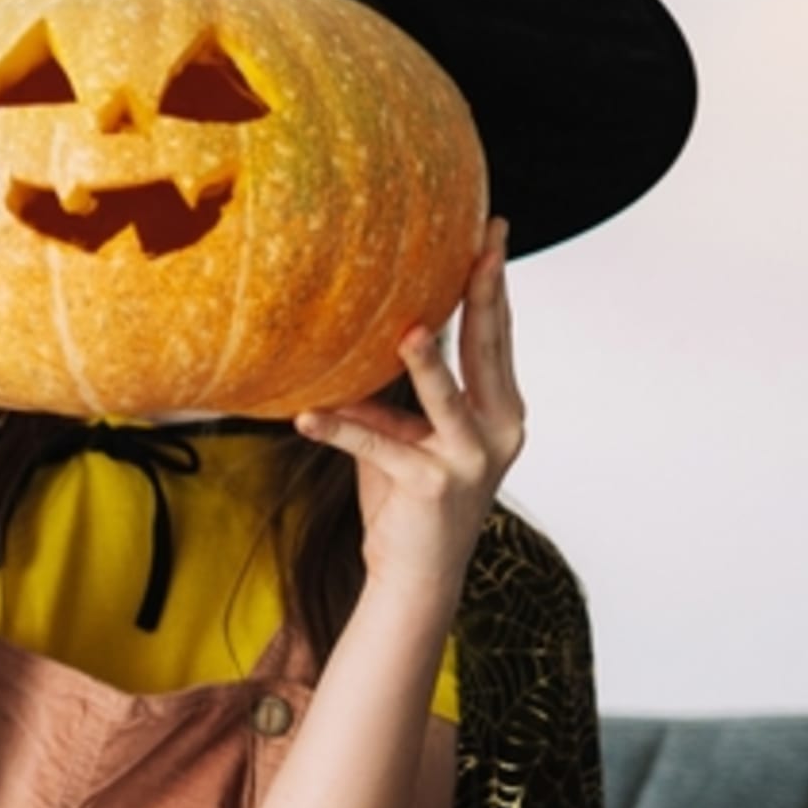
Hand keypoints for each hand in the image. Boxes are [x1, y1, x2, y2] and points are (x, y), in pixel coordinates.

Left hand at [295, 219, 524, 605]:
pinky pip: (377, 447)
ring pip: (446, 399)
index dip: (494, 284)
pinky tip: (306, 416)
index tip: (493, 234)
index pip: (497, 335)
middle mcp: (498, 429)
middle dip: (484, 296)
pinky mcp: (430, 485)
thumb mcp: (407, 430)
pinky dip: (340, 430)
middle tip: (480, 248)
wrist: (416, 573)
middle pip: (488, 352)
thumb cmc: (409, 496)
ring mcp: (469, 458)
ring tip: (409, 331)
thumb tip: (369, 333)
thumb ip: (397, 388)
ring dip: (426, 365)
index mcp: (501, 408)